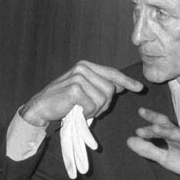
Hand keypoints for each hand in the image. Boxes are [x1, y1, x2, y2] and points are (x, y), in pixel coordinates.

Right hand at [20, 61, 142, 127]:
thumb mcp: (82, 90)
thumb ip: (100, 86)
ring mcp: (78, 77)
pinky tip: (76, 112)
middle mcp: (82, 68)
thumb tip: (120, 87)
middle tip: (89, 110)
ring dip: (95, 110)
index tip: (139, 88)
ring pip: (103, 98)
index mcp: (85, 66)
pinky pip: (93, 106)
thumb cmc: (62, 101)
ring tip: (81, 110)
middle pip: (110, 89)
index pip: (112, 73)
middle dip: (104, 104)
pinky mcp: (75, 89)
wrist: (40, 108)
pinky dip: (86, 113)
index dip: (127, 81)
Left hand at [126, 107, 179, 179]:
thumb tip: (129, 140)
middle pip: (171, 129)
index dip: (153, 118)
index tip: (140, 111)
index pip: (164, 124)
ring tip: (158, 130)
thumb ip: (148, 150)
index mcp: (176, 137)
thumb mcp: (165, 158)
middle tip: (141, 129)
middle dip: (157, 128)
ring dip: (172, 133)